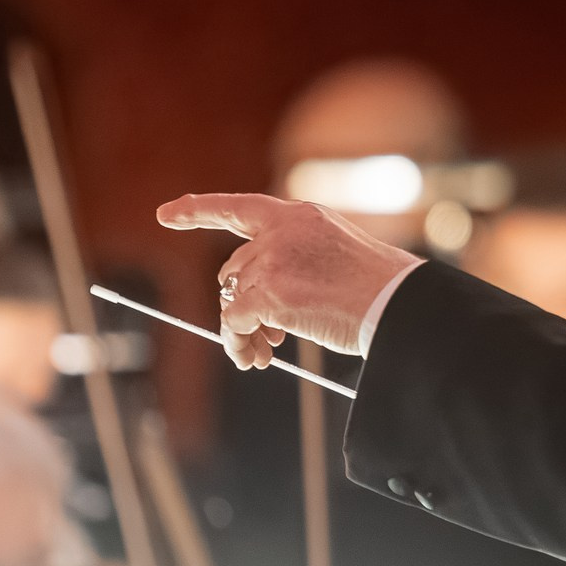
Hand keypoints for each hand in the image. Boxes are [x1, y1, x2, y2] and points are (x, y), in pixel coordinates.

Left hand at [157, 193, 419, 369]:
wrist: (399, 304)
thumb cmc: (379, 289)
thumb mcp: (335, 254)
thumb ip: (295, 260)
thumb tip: (249, 301)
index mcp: (299, 216)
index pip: (239, 207)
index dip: (197, 210)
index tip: (165, 214)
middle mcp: (281, 232)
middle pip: (234, 269)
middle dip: (241, 303)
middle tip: (265, 338)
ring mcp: (273, 261)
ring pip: (232, 300)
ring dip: (241, 330)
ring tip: (261, 355)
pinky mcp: (270, 294)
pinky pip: (234, 323)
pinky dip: (238, 343)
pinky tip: (256, 358)